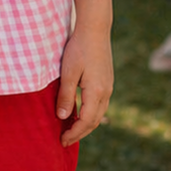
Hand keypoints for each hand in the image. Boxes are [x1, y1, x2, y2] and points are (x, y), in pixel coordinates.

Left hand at [56, 30, 113, 145]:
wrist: (95, 29)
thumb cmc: (78, 49)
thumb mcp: (68, 73)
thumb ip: (66, 96)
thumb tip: (63, 118)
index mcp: (96, 92)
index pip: (86, 122)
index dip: (74, 133)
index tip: (62, 141)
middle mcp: (106, 92)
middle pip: (94, 121)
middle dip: (80, 133)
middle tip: (64, 141)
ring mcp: (108, 86)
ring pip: (98, 114)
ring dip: (85, 125)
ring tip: (70, 130)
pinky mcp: (107, 81)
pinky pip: (99, 104)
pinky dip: (89, 114)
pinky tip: (79, 113)